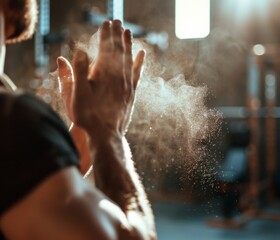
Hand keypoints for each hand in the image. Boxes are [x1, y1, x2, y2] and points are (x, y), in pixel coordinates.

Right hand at [65, 20, 144, 136]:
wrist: (106, 135)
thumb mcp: (75, 94)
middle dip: (117, 34)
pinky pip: (138, 72)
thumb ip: (76, 72)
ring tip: (128, 31)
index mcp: (104, 73)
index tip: (106, 22)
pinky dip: (140, 61)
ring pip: (129, 58)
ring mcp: (127, 84)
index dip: (106, 34)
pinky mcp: (132, 92)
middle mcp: (119, 76)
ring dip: (128, 44)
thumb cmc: (87, 116)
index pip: (106, 48)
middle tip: (117, 21)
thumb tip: (79, 50)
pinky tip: (142, 53)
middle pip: (119, 50)